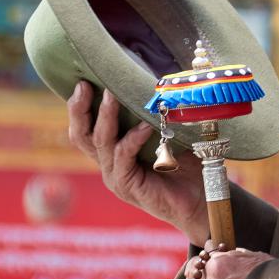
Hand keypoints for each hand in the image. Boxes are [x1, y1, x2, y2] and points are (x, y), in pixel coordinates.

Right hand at [67, 80, 208, 243]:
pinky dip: (133, 138)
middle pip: (80, 135)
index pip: (86, 126)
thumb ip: (158, 112)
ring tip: (111, 95)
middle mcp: (108, 163)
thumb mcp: (169, 132)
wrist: (200, 200)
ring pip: (100, 142)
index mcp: (113, 150)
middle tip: (84, 85)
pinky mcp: (127, 186)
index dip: (79, 104)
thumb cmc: (186, 164)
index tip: (83, 79)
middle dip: (78, 108)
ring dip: (106, 116)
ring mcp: (115, 175)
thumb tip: (161, 78)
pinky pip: (123, 157)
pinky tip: (146, 126)